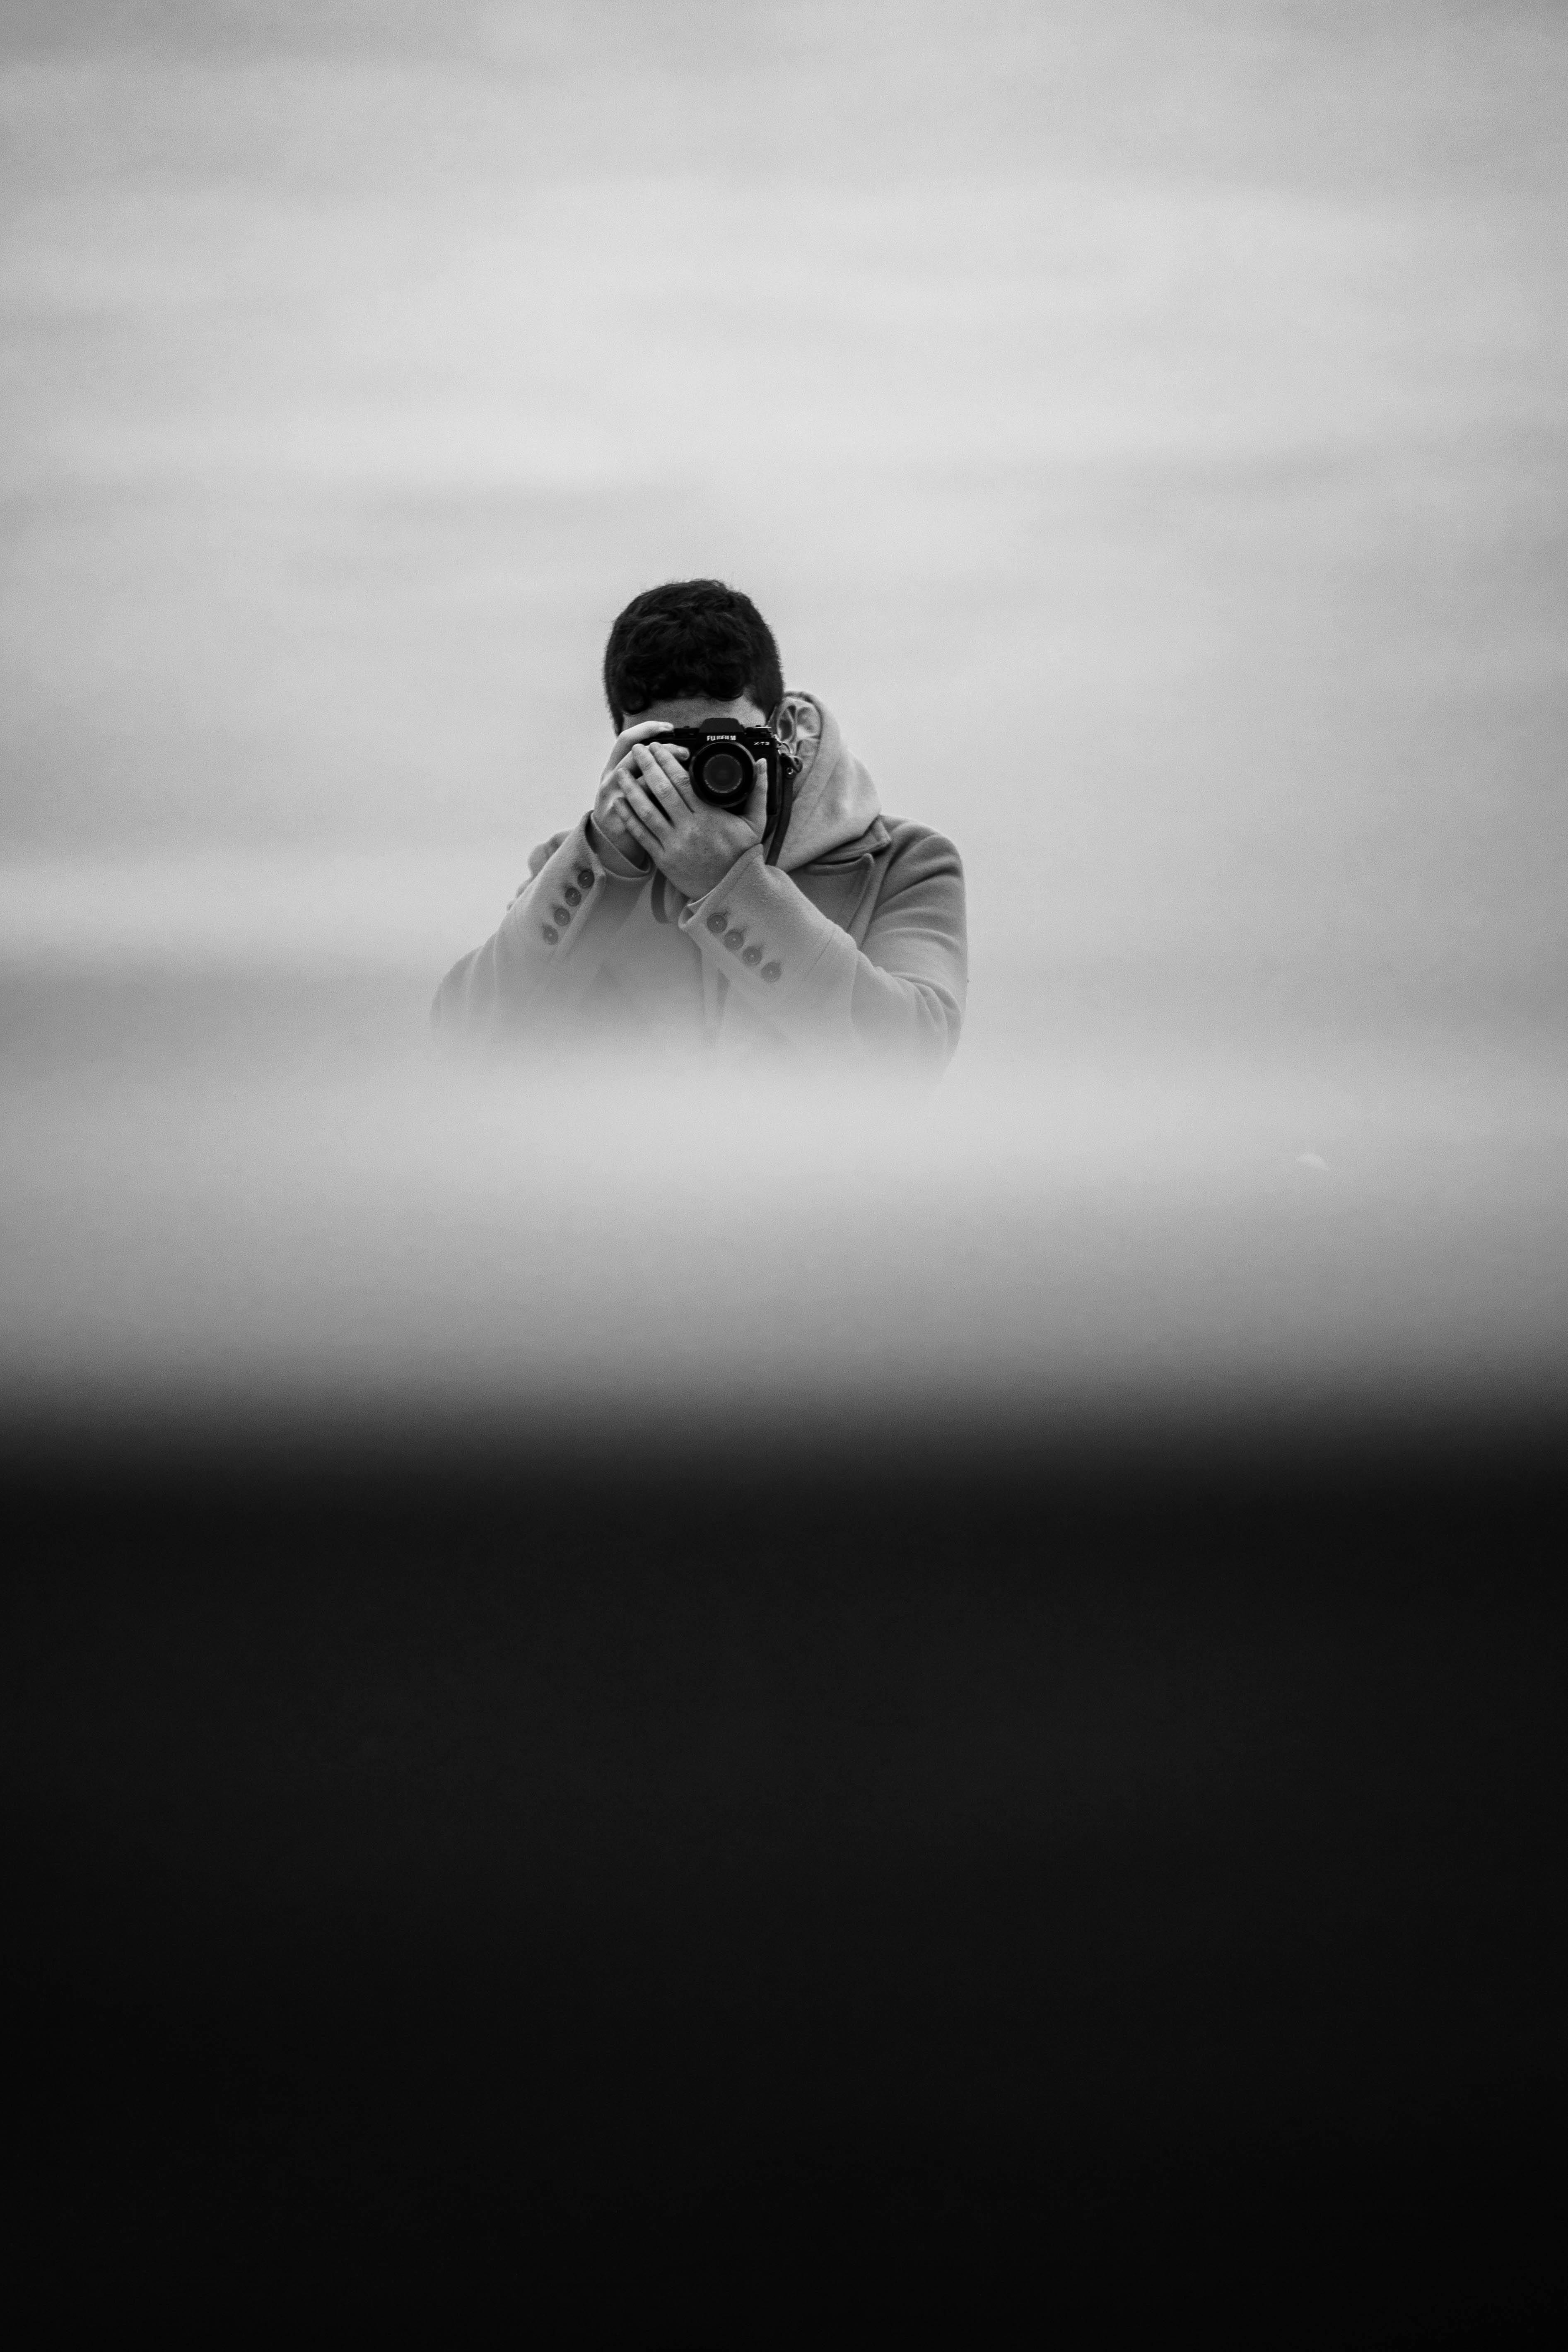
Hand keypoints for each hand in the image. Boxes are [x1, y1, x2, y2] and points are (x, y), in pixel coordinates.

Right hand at [592, 721, 672, 869]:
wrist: (609, 844)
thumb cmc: (625, 810)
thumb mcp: (628, 784)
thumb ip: (643, 769)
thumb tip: (673, 752)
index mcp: (613, 767)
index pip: (626, 739)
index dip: (646, 729)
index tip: (668, 728)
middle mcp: (610, 780)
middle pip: (634, 756)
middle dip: (662, 751)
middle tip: (685, 751)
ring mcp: (612, 799)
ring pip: (639, 780)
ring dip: (664, 775)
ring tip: (685, 772)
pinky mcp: (620, 818)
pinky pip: (642, 807)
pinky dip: (661, 801)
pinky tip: (679, 799)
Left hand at [612, 738, 766, 902]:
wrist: (731, 891)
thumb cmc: (742, 856)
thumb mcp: (756, 823)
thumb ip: (758, 791)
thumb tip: (763, 763)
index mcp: (709, 817)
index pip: (683, 782)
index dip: (667, 761)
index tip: (658, 747)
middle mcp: (689, 828)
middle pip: (662, 790)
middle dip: (647, 766)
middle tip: (639, 750)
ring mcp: (674, 844)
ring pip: (647, 811)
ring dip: (631, 789)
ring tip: (622, 772)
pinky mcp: (663, 859)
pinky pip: (641, 835)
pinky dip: (627, 817)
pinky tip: (619, 802)